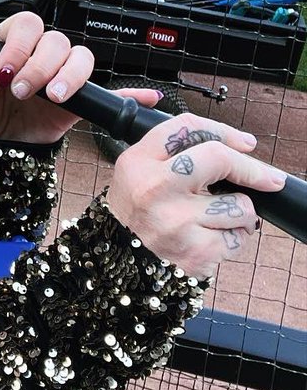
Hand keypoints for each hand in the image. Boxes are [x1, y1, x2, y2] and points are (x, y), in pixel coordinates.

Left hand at [0, 12, 99, 143]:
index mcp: (6, 47)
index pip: (24, 26)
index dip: (19, 44)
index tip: (6, 71)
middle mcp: (35, 57)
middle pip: (54, 40)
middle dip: (39, 66)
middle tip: (21, 91)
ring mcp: (57, 77)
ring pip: (80, 57)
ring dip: (68, 76)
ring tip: (52, 98)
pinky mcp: (74, 102)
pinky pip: (96, 90)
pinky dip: (108, 91)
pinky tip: (111, 96)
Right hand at [106, 114, 283, 277]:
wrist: (120, 260)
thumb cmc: (137, 210)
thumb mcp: (137, 170)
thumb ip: (176, 152)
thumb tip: (239, 148)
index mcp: (138, 162)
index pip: (186, 129)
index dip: (223, 131)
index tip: (245, 143)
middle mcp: (155, 188)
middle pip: (218, 159)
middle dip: (251, 168)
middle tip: (269, 178)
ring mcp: (177, 221)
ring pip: (240, 205)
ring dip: (239, 212)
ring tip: (217, 218)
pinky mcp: (197, 251)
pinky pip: (238, 238)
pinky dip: (233, 237)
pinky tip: (211, 237)